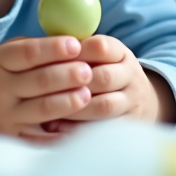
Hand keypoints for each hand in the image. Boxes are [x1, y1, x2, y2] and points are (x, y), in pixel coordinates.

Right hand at [0, 36, 91, 138]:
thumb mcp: (3, 56)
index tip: (75, 44)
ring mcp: (5, 117)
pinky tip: (79, 126)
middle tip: (88, 70)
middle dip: (66, 75)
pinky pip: (42, 138)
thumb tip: (73, 41)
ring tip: (86, 94)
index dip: (52, 48)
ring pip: (43, 109)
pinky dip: (62, 133)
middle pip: (39, 81)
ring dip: (68, 102)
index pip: (27, 53)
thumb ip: (32, 48)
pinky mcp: (13, 140)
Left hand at [40, 35, 170, 135]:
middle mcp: (130, 75)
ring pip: (103, 105)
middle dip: (73, 83)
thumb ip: (74, 52)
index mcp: (120, 53)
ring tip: (49, 108)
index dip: (74, 53)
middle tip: (44, 87)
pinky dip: (79, 128)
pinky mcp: (128, 124)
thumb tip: (39, 49)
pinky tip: (58, 127)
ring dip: (74, 108)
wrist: (136, 99)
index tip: (53, 59)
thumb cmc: (103, 71)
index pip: (100, 47)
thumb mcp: (97, 55)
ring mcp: (131, 101)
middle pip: (103, 78)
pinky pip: (103, 128)